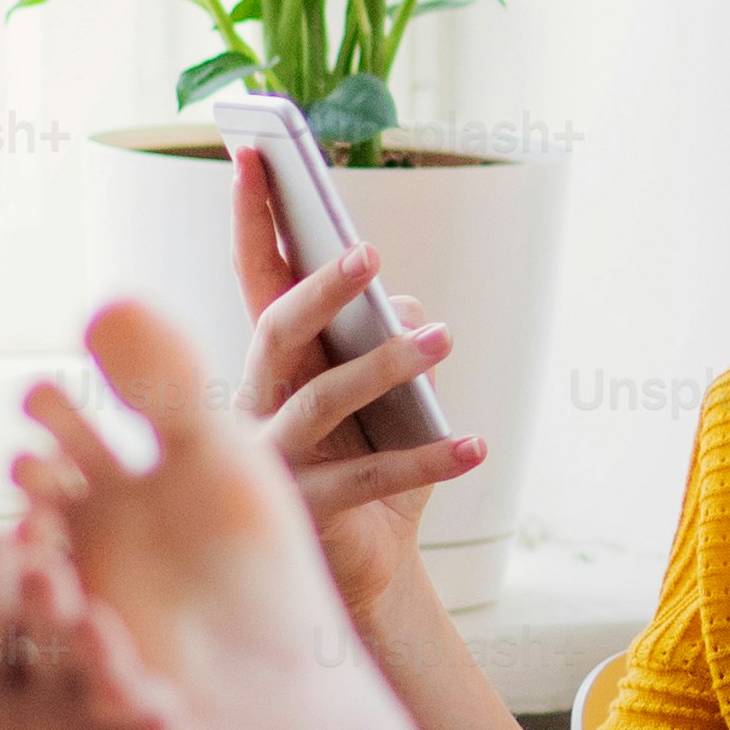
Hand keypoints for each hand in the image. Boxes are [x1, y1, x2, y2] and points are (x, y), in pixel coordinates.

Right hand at [223, 145, 484, 610]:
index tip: (255, 154)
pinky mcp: (302, 515)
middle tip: (372, 255)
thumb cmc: (365, 468)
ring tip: (444, 336)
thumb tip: (414, 307)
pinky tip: (478, 444)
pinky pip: (368, 479)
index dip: (251, 219)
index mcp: (271, 367)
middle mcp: (254, 408)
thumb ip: (390, 341)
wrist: (363, 576)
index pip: (256, 280)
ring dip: (384, 364)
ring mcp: (270, 464)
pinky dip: (429, 458)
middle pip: (274, 332)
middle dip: (319, 290)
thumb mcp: (387, 398)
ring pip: (320, 401)